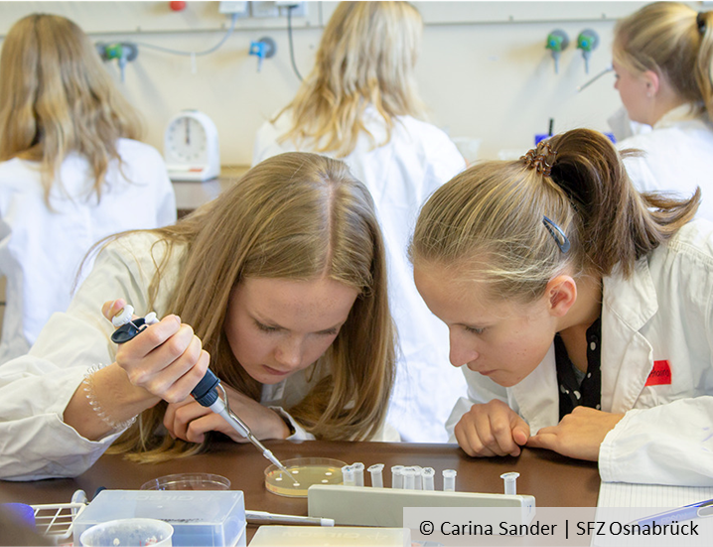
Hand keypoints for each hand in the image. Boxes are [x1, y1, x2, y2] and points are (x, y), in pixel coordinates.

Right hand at [102, 299, 209, 403]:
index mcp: (126, 356)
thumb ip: (118, 314)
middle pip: (176, 347)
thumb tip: (117, 303)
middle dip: (186, 332)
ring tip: (190, 341)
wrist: (144, 378)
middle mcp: (140, 375)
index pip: (154, 335)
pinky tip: (197, 354)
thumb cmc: (142, 349)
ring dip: (195, 343)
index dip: (171, 324)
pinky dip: (203, 358)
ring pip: (190, 358)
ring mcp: (157, 388)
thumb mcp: (127, 331)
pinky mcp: (174, 396)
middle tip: (184, 330)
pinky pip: (198, 372)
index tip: (173, 321)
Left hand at [163, 384, 289, 443]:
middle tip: (178, 434)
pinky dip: (193, 436)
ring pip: (181, 415)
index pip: (177, 391)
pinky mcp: (222, 417)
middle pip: (174, 403)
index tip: (173, 424)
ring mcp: (216, 402)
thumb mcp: (217, 402)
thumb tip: (172, 413)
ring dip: (181, 432)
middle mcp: (210, 389)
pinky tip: (201, 438)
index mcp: (208, 384)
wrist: (264, 421)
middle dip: (170, 423)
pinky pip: (195, 426)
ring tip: (190, 437)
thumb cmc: (240, 414)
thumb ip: (198, 401)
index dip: (169, 410)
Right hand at [454, 399, 529, 456]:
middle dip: (499, 450)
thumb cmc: (507, 423)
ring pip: (477, 446)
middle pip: (487, 439)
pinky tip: (485, 448)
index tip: (513, 449)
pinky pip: (467, 449)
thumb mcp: (519, 426)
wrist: (491, 419)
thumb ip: (522, 433)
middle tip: (504, 450)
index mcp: (495, 406)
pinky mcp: (458, 428)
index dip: (508, 444)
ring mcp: (466, 418)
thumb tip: (520, 439)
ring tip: (495, 449)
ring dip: (489, 453)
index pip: (499, 429)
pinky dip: (478, 454)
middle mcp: (478, 409)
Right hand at [526, 406, 624, 460]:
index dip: (531, 441)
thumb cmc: (604, 450)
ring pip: (560, 424)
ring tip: (577, 437)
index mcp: (561, 442)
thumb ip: (566, 450)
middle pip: (545, 430)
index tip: (527, 441)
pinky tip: (585, 427)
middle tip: (550, 442)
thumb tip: (560, 449)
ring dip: (564, 430)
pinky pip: (572, 416)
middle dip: (545, 436)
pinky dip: (575, 421)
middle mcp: (563, 427)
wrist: (620, 436)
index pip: (539, 439)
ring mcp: (571, 417)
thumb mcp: (580, 458)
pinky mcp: (580, 410)